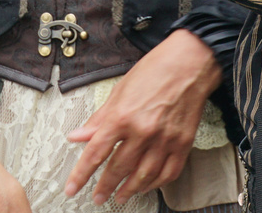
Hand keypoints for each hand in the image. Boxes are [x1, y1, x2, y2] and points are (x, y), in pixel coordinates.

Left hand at [65, 29, 221, 203]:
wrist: (189, 63)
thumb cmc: (153, 71)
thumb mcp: (119, 91)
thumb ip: (98, 119)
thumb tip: (77, 136)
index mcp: (122, 116)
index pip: (95, 153)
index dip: (81, 175)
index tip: (72, 189)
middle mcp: (142, 131)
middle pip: (118, 169)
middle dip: (105, 187)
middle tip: (98, 197)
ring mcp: (164, 140)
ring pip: (143, 176)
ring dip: (129, 190)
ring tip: (121, 196)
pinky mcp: (183, 144)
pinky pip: (168, 173)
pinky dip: (156, 184)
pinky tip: (147, 186)